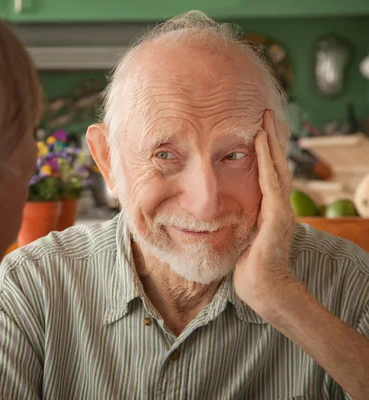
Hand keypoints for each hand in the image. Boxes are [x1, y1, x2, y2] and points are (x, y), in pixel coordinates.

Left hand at [234, 110, 296, 311]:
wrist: (262, 289)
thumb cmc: (246, 268)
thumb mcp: (239, 237)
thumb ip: (235, 221)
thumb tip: (216, 211)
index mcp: (270, 209)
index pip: (268, 173)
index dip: (264, 151)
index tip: (257, 129)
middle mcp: (279, 206)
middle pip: (276, 164)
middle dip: (271, 138)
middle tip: (265, 113)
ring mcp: (281, 210)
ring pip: (276, 167)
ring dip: (271, 141)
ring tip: (266, 118)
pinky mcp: (277, 217)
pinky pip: (271, 181)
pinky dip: (266, 160)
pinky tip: (261, 141)